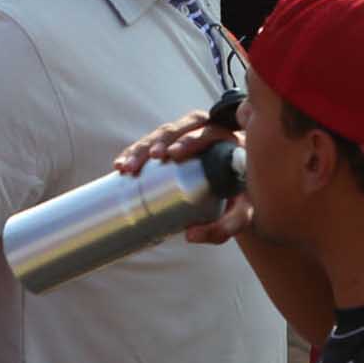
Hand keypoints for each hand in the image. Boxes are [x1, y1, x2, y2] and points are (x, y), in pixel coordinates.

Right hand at [114, 112, 248, 244]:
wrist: (242, 191)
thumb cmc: (244, 198)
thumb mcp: (243, 214)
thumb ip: (225, 227)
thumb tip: (189, 235)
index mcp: (229, 140)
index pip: (210, 132)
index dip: (191, 140)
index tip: (173, 156)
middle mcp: (208, 130)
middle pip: (182, 127)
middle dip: (160, 141)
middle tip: (149, 159)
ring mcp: (188, 134)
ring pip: (164, 132)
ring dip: (142, 147)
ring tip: (125, 167)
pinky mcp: (173, 143)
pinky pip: (152, 142)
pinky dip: (135, 151)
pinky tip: (119, 166)